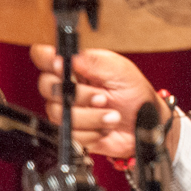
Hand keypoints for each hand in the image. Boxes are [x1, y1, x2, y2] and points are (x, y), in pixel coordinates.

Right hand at [28, 44, 174, 160]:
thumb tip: (70, 57)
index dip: (47, 60)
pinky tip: (105, 127)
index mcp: (76, 66)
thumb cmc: (135, 92)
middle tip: (101, 96)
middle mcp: (67, 87)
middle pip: (47, 87)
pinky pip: (71, 134)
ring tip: (111, 114)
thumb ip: (94, 62)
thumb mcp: (120, 70)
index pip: (45, 57)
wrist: (145, 123)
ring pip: (59, 113)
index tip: (60, 66)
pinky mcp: (73, 131)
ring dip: (90, 116)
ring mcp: (68, 110)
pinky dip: (93, 131)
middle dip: (78, 94)